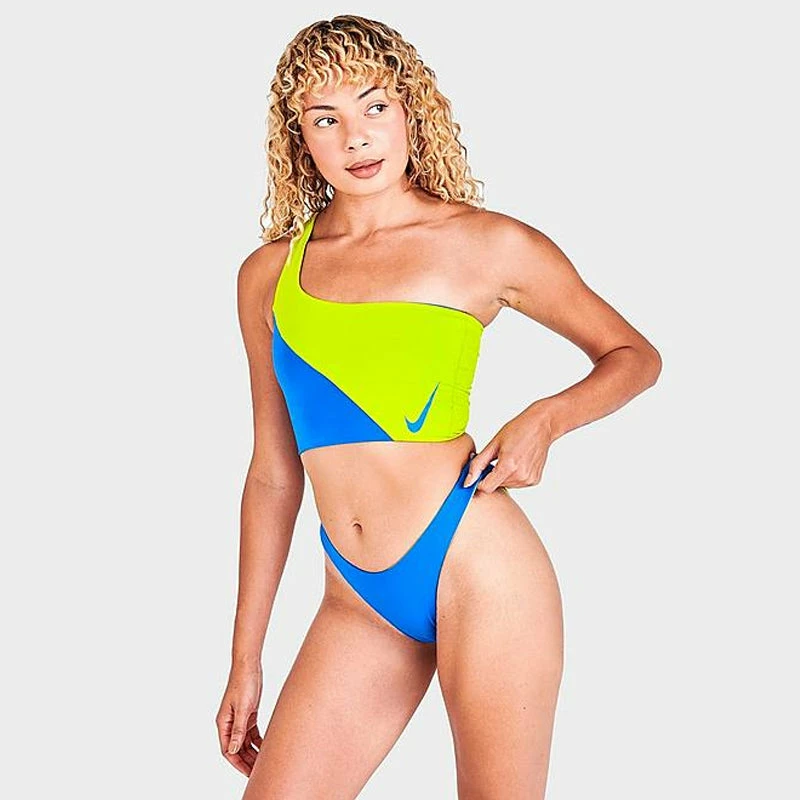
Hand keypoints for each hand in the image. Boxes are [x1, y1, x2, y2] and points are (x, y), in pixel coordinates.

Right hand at [216, 662, 263, 776]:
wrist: (249, 665)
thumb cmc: (244, 683)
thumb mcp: (243, 707)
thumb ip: (239, 729)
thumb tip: (232, 750)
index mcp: (223, 722)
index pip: (228, 750)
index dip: (237, 763)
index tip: (249, 773)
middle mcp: (229, 722)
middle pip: (236, 748)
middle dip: (246, 761)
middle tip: (258, 772)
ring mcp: (239, 718)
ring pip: (244, 741)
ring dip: (252, 752)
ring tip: (263, 762)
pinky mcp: (248, 713)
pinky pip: (251, 732)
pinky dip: (257, 740)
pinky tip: (266, 747)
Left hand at [464, 404, 554, 492]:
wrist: (541, 425)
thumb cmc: (517, 430)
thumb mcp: (493, 444)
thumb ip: (478, 464)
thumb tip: (467, 481)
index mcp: (508, 466)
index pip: (486, 488)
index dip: (479, 481)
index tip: (479, 472)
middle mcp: (520, 476)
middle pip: (496, 486)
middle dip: (492, 476)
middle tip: (497, 459)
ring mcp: (529, 480)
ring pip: (506, 485)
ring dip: (503, 476)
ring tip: (509, 458)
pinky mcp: (534, 480)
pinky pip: (517, 484)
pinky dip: (513, 476)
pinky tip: (518, 462)